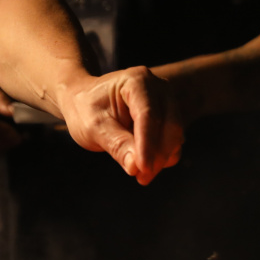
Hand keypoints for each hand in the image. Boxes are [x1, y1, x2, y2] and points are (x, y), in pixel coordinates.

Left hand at [58, 66, 183, 185]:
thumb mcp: (93, 127)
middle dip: (158, 155)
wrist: (85, 102)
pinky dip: (163, 156)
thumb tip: (136, 167)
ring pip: (175, 134)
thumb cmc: (86, 109)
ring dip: (162, 158)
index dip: (148, 144)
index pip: (147, 114)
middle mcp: (158, 87)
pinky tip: (146, 168)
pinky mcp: (169, 115)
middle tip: (141, 178)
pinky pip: (173, 140)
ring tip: (141, 176)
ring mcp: (166, 100)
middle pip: (169, 124)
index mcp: (136, 81)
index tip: (142, 169)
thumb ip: (116, 144)